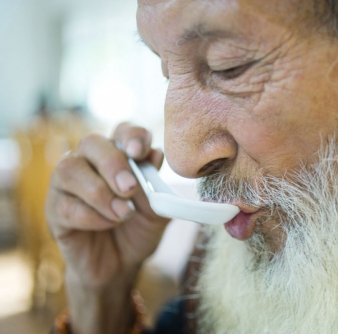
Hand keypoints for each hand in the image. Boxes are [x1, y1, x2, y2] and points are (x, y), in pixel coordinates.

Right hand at [46, 123, 169, 287]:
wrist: (121, 265)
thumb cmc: (137, 230)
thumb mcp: (156, 211)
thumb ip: (156, 187)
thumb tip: (155, 155)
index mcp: (119, 156)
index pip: (122, 130)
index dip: (131, 135)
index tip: (140, 152)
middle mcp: (90, 163)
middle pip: (91, 142)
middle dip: (112, 163)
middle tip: (129, 189)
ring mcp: (67, 185)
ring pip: (69, 170)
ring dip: (99, 192)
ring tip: (123, 214)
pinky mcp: (55, 211)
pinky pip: (65, 205)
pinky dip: (92, 217)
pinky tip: (107, 225)